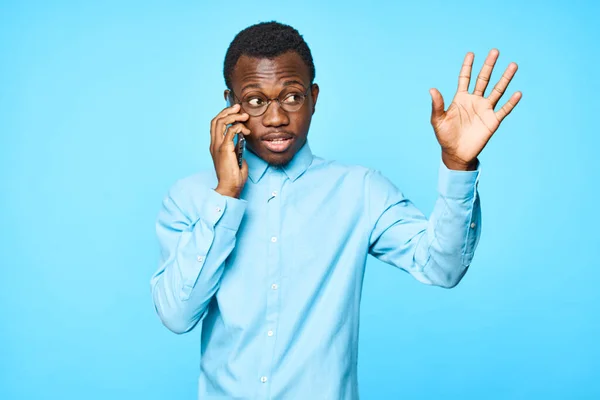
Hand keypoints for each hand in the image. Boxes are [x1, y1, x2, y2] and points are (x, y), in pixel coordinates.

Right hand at [210, 103, 250, 197]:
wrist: (229, 187)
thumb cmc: (233, 177)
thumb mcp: (236, 159)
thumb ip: (237, 148)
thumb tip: (242, 141)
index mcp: (215, 146)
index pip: (215, 125)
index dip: (224, 115)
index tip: (236, 111)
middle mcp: (214, 144)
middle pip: (216, 120)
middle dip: (227, 111)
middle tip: (239, 107)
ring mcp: (217, 146)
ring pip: (221, 122)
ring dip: (233, 116)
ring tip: (244, 116)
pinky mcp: (224, 149)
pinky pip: (230, 131)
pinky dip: (238, 127)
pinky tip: (246, 130)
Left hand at [429, 49, 521, 169]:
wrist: (456, 153)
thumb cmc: (445, 136)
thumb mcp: (437, 120)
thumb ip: (437, 105)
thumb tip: (432, 89)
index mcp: (461, 98)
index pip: (465, 78)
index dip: (467, 66)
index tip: (471, 53)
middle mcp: (474, 101)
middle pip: (483, 79)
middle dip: (489, 66)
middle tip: (495, 51)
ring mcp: (485, 110)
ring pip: (497, 90)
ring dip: (505, 78)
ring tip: (513, 65)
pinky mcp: (492, 121)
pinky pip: (504, 109)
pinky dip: (511, 102)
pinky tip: (518, 93)